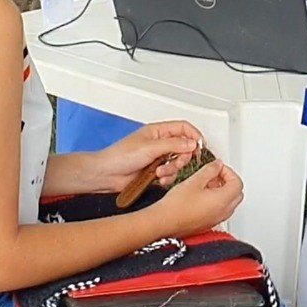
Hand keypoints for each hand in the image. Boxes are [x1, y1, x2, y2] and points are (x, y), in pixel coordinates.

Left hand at [87, 121, 202, 192]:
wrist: (107, 175)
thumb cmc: (120, 156)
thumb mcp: (150, 147)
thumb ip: (174, 145)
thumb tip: (192, 143)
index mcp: (158, 131)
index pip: (183, 128)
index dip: (194, 135)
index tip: (199, 146)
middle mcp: (160, 144)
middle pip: (184, 147)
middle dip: (182, 157)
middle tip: (177, 162)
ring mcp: (158, 158)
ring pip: (178, 163)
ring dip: (172, 169)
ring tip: (160, 172)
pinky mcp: (156, 172)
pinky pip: (171, 174)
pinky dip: (167, 177)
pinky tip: (158, 179)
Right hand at [145, 160, 243, 237]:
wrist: (164, 222)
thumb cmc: (176, 205)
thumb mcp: (195, 180)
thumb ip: (210, 170)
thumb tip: (218, 165)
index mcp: (222, 200)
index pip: (237, 183)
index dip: (229, 172)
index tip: (218, 168)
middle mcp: (223, 212)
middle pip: (237, 193)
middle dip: (228, 181)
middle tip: (216, 174)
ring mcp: (216, 220)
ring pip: (230, 203)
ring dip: (223, 191)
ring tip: (207, 184)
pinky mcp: (208, 224)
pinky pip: (221, 211)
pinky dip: (217, 201)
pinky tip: (202, 195)